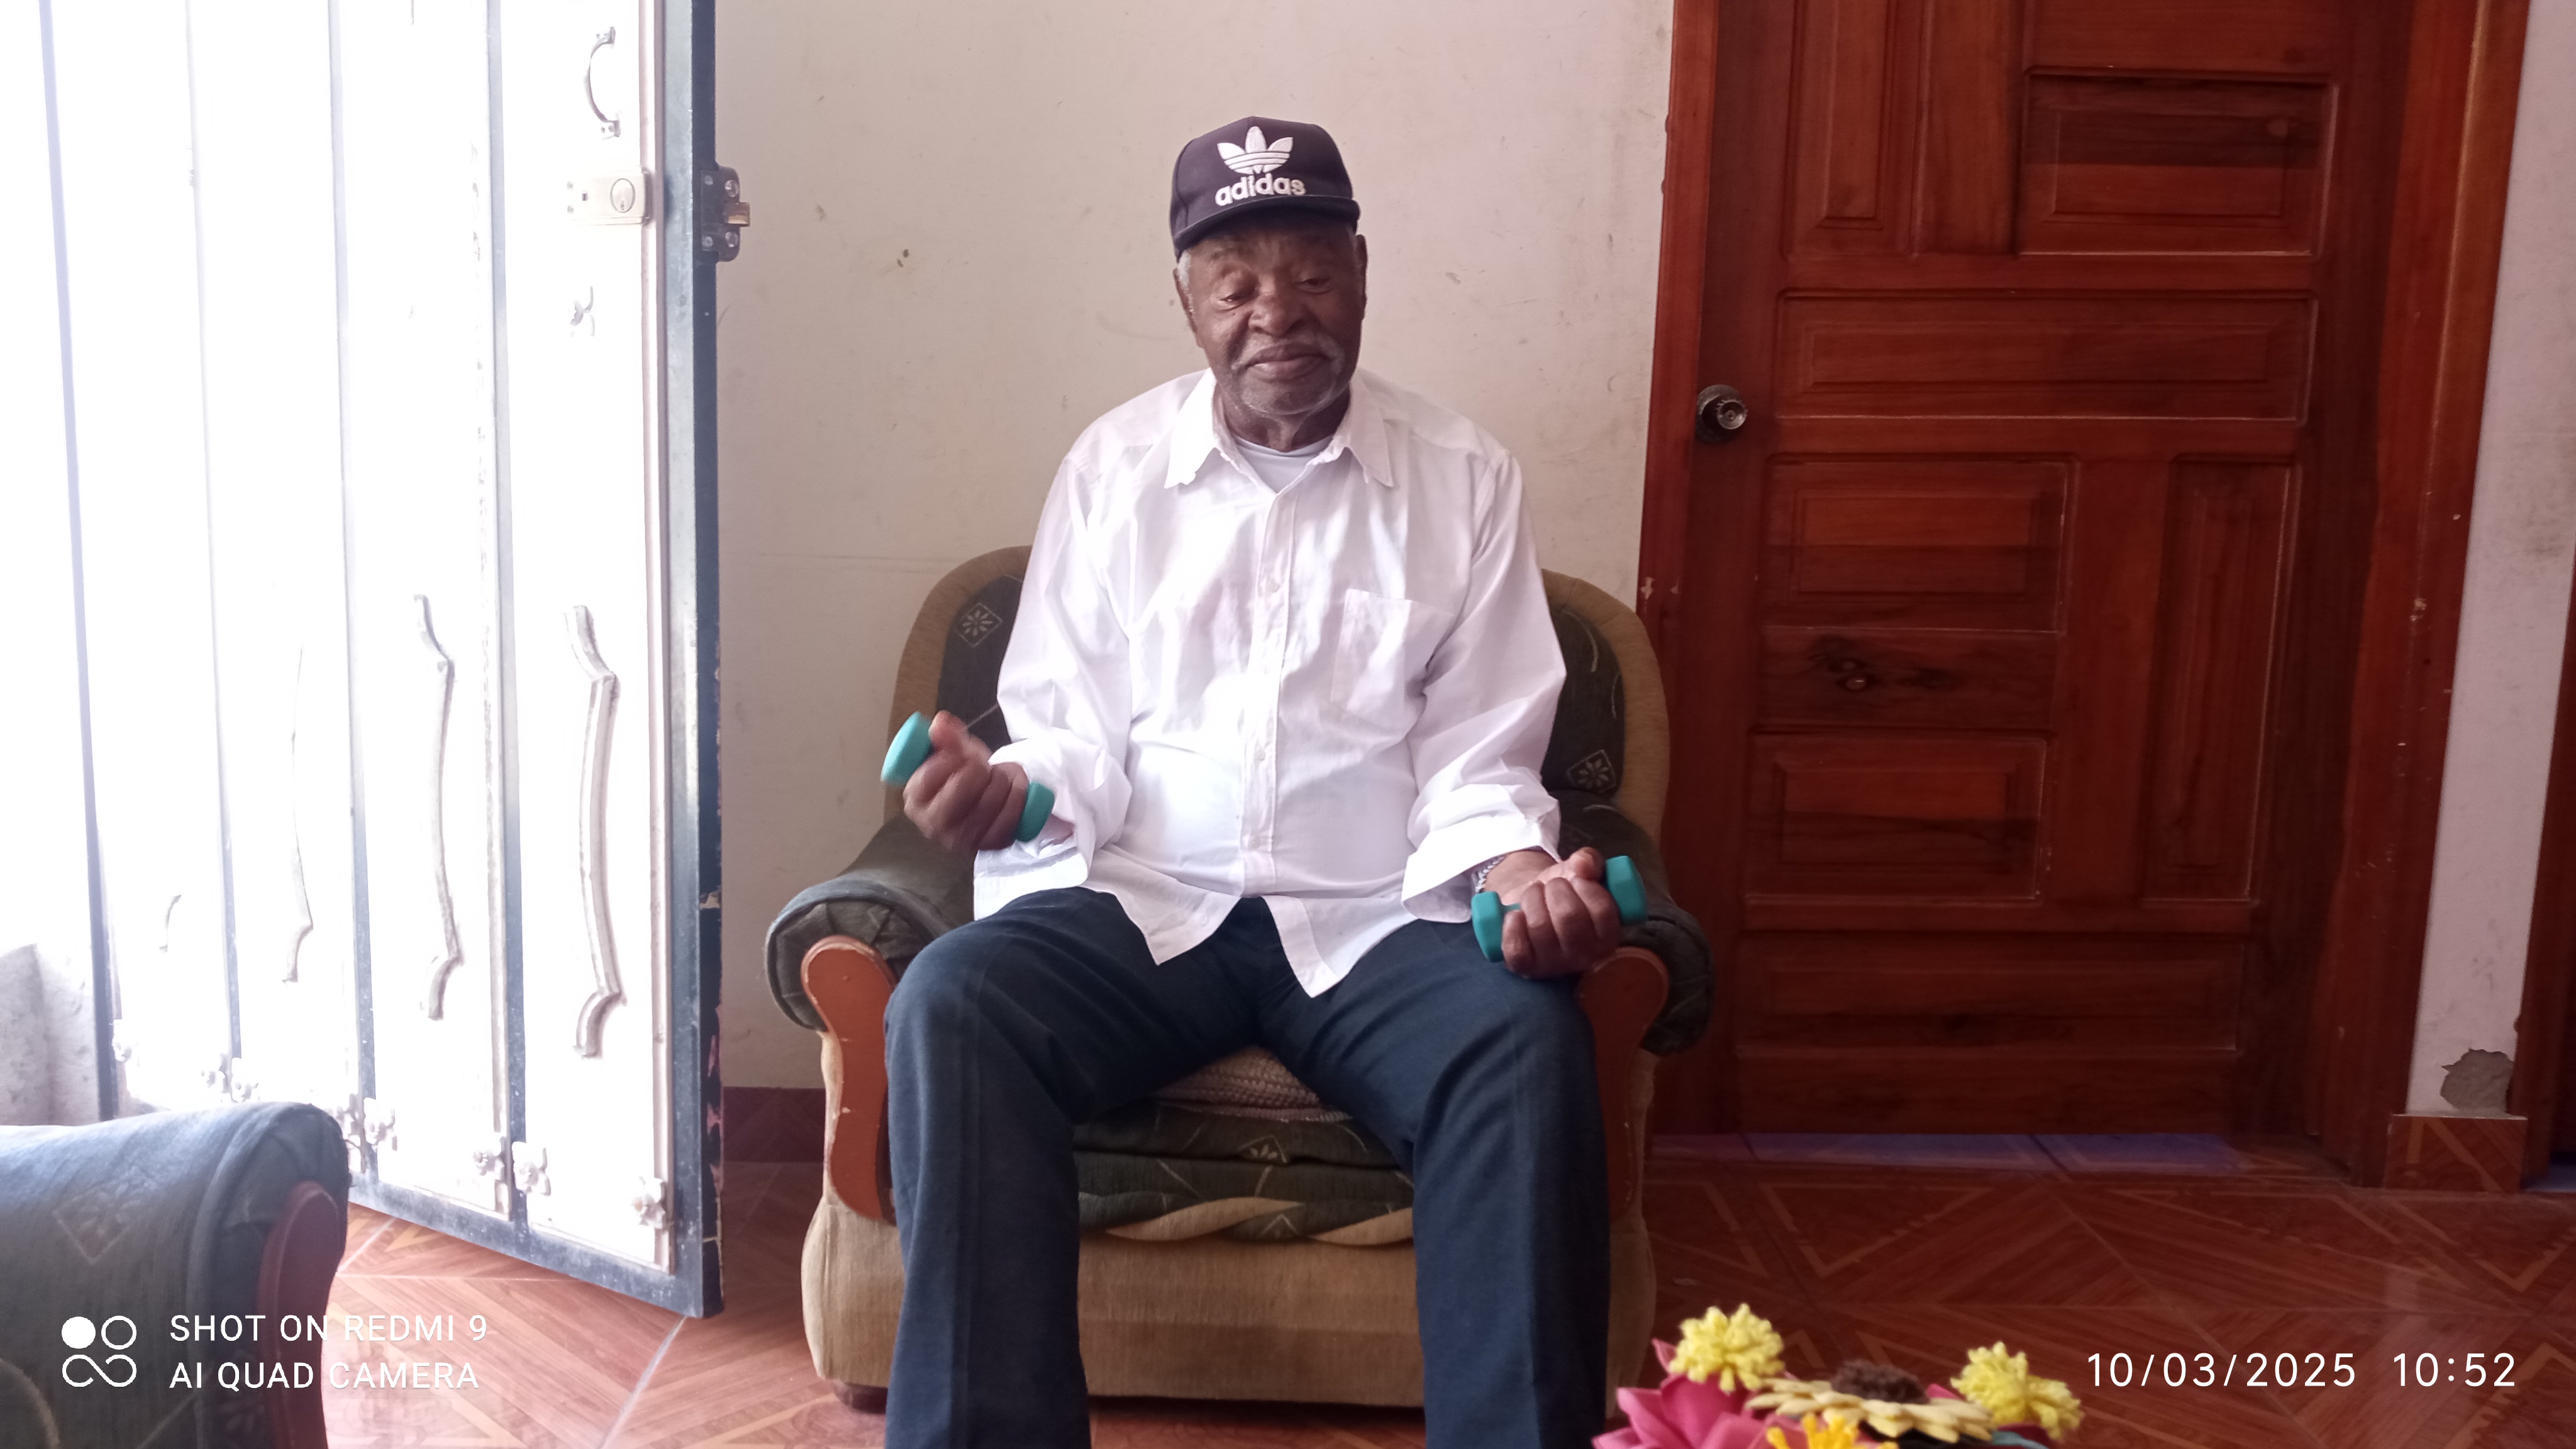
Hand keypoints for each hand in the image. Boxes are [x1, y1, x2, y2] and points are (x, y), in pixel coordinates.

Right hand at [901, 711, 1032, 853]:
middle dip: (979, 769)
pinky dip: (1018, 796)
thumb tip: (941, 723)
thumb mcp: (953, 752)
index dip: (951, 758)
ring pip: (991, 800)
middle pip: (962, 787)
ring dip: (1004, 779)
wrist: (985, 799)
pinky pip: (1011, 816)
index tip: (960, 754)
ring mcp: (962, 840)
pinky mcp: (990, 845)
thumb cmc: (962, 774)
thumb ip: (946, 737)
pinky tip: (1014, 788)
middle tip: (983, 766)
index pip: (930, 776)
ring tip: (1002, 774)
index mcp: (915, 800)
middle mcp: (934, 826)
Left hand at [1478, 847, 1620, 979]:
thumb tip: (1583, 864)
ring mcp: (1555, 965)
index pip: (1603, 912)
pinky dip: (1512, 926)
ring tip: (1534, 894)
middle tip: (1551, 885)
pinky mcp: (1526, 967)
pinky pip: (1517, 950)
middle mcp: (1585, 956)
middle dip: (1555, 889)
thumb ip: (1590, 861)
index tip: (1577, 878)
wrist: (1532, 902)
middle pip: (1569, 917)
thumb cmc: (1563, 892)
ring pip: (1540, 927)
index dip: (1587, 887)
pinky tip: (1515, 915)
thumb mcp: (1580, 871)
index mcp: (1607, 936)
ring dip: (1532, 899)